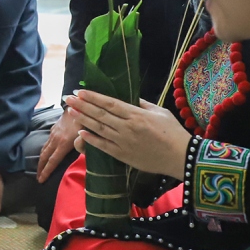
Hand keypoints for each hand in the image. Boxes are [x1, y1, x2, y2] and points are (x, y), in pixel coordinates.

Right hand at [36, 107, 79, 182]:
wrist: (77, 103)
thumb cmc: (85, 119)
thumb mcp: (89, 132)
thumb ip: (84, 143)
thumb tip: (78, 147)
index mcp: (64, 143)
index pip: (53, 161)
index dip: (46, 171)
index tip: (41, 180)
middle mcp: (56, 139)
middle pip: (45, 157)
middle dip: (40, 168)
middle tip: (38, 178)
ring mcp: (53, 134)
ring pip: (44, 149)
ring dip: (41, 160)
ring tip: (39, 169)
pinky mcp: (53, 129)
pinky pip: (46, 143)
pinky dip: (43, 151)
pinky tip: (44, 154)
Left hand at [67, 91, 190, 178]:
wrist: (181, 157)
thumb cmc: (173, 132)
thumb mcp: (160, 112)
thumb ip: (143, 104)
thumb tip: (130, 97)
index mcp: (136, 114)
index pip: (110, 103)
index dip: (93, 97)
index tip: (80, 91)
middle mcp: (127, 127)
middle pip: (100, 114)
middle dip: (82, 106)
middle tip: (68, 99)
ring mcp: (123, 141)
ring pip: (99, 128)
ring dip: (83, 119)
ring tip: (71, 112)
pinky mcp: (123, 155)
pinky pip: (103, 146)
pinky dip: (91, 139)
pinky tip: (81, 132)